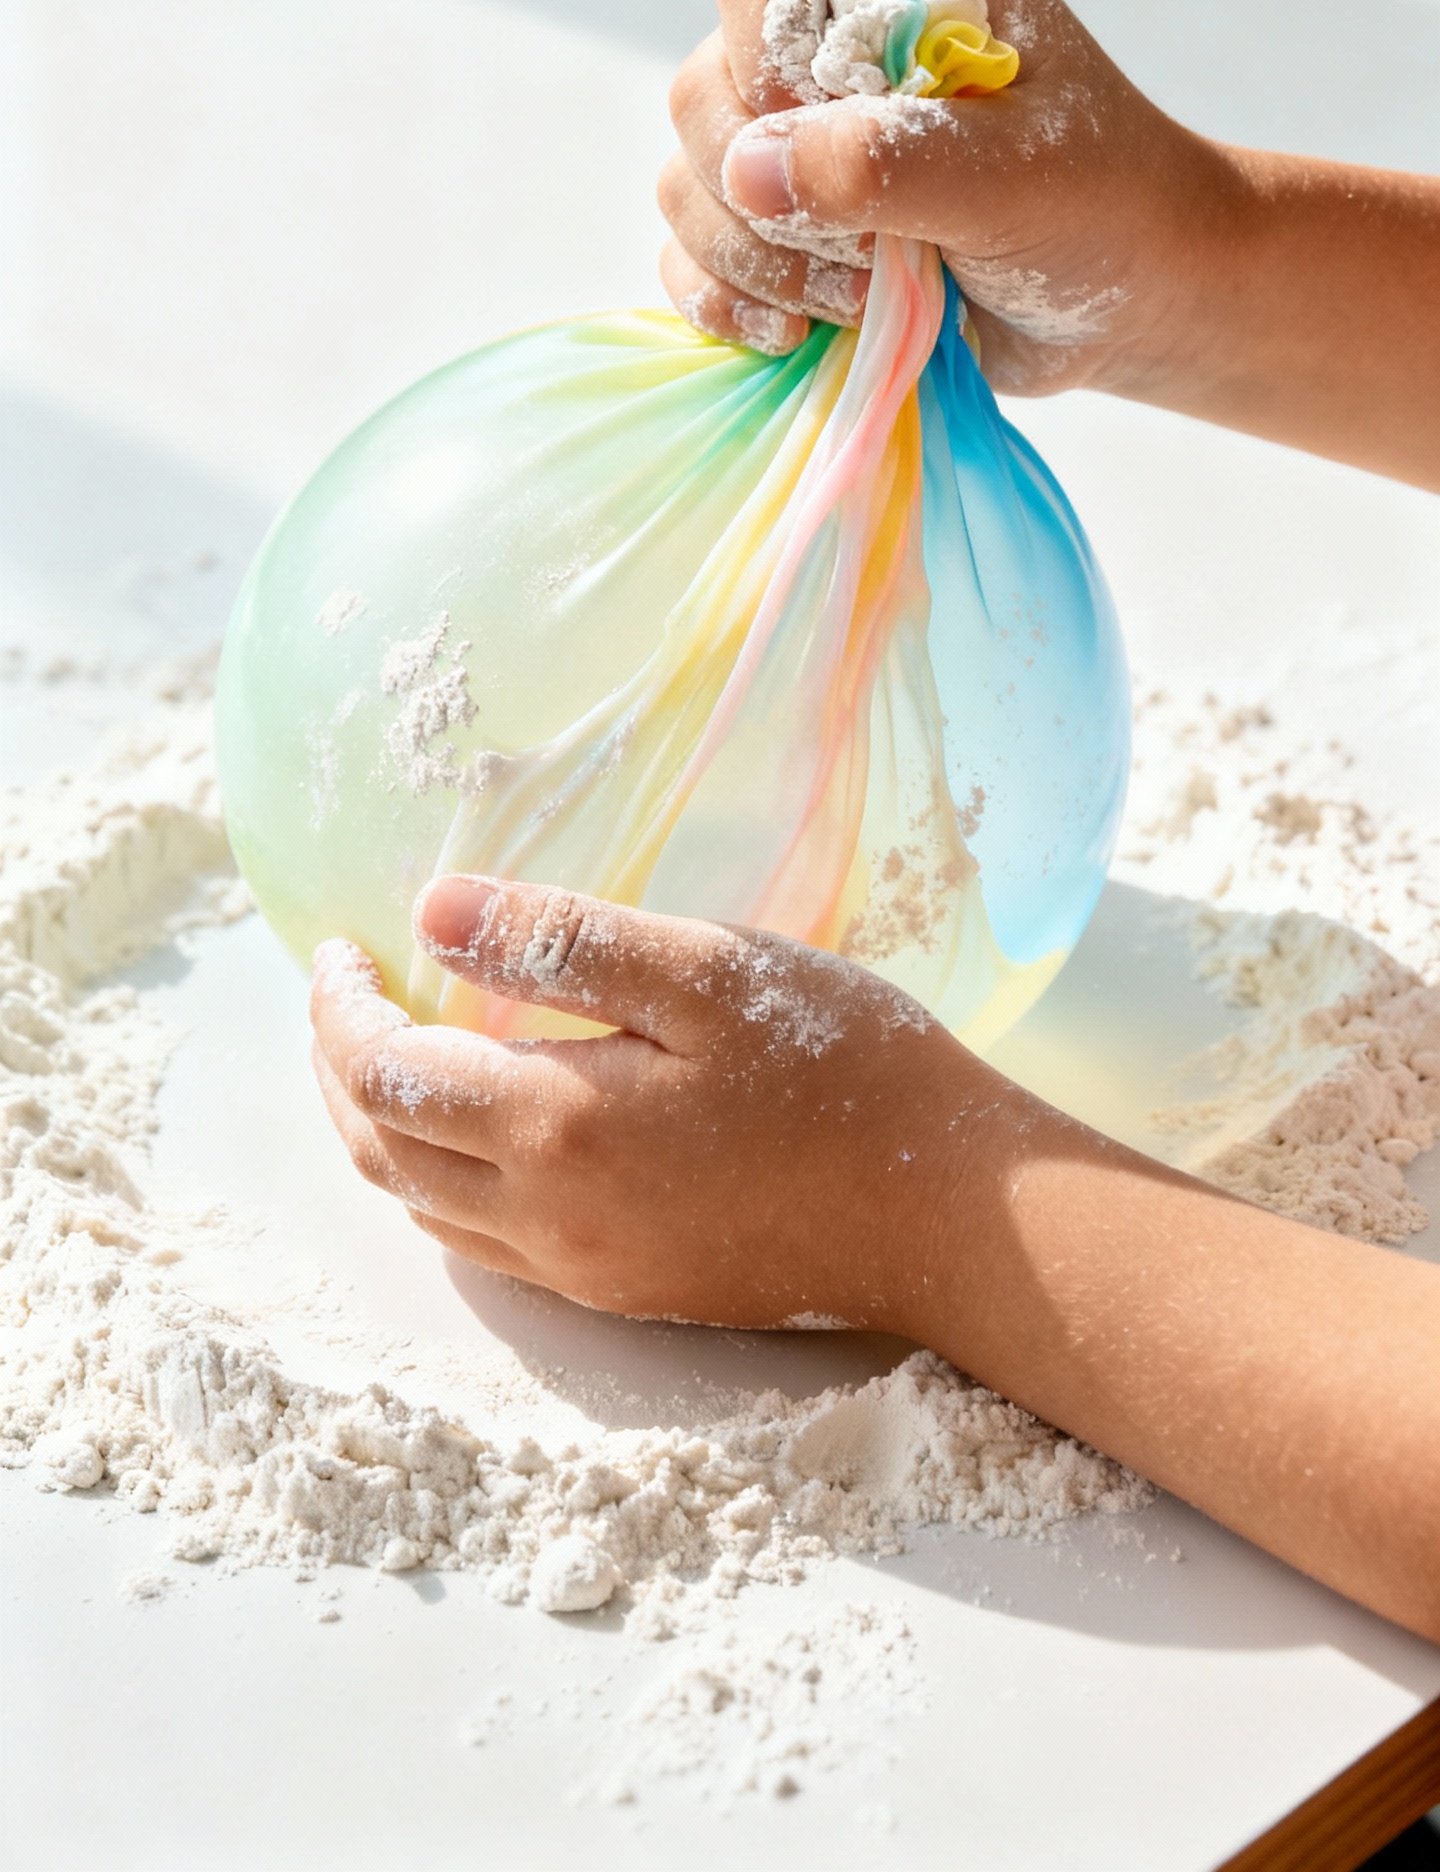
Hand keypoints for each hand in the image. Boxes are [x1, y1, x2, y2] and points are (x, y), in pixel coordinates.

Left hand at [310, 876, 1439, 1639]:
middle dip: (337, 1069)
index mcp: (558, 1126)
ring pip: (424, 1209)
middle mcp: (550, 1219)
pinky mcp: (626, 1293)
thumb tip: (429, 908)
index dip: (336, 1010)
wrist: (954, 1217)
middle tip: (343, 992)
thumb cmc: (847, 1068)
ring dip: (383, 1129)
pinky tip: (480, 1125)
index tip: (336, 946)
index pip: (384, 1076)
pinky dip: (442, 1179)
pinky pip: (486, 1245)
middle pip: (381, 1152)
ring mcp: (586, 1270)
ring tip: (394, 1047)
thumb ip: (564, 941)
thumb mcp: (709, 970)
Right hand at [659, 0, 1235, 396]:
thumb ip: (888, 162)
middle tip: (871, 257)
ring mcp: (802, 134)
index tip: (853, 166)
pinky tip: (800, 332)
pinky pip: (690, 255)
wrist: (1133, 302)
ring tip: (863, 299)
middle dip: (769, 200)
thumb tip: (747, 171)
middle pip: (704, 93)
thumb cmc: (1103, 213)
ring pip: (689, 183)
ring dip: (760, 262)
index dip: (771, 84)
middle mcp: (837, 40)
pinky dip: (729, 301)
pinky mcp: (787, 222)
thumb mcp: (1017, 179)